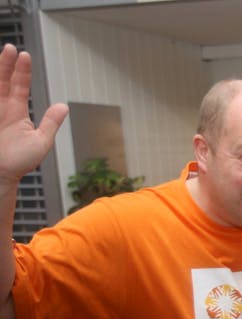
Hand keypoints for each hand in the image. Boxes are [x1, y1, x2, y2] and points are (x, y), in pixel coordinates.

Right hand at [0, 44, 67, 185]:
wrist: (0, 176)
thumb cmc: (20, 163)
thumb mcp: (40, 142)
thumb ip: (50, 123)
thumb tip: (64, 106)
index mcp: (16, 111)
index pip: (19, 85)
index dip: (21, 70)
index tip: (24, 55)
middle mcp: (1, 107)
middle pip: (2, 80)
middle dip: (5, 63)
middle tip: (10, 48)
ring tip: (3, 53)